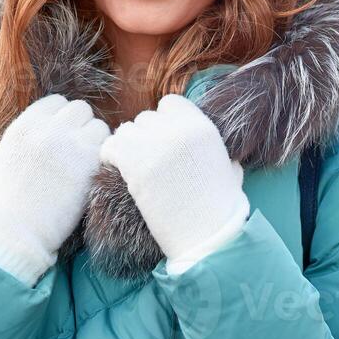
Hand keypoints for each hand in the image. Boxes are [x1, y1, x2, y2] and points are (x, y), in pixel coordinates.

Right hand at [0, 94, 108, 284]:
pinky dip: (105, 158)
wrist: (13, 232)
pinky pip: (110, 148)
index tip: (60, 135)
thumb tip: (32, 129)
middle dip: (80, 126)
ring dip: (96, 141)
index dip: (60, 118)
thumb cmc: (1, 203)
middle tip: (76, 149)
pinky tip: (93, 174)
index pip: (55, 103)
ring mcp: (71, 145)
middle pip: (80, 109)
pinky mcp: (90, 164)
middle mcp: (48, 129)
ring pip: (99, 126)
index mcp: (24, 126)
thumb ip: (18, 139)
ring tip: (85, 163)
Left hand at [99, 94, 250, 273]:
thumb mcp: (228, 168)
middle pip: (145, 119)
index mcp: (201, 126)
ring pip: (126, 131)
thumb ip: (218, 151)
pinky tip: (120, 172)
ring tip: (134, 169)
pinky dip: (111, 157)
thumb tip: (223, 153)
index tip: (165, 143)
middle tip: (148, 162)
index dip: (165, 123)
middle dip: (145, 137)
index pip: (169, 104)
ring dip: (127, 147)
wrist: (205, 234)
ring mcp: (155, 145)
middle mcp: (177, 129)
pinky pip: (110, 146)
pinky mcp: (134, 163)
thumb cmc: (219, 207)